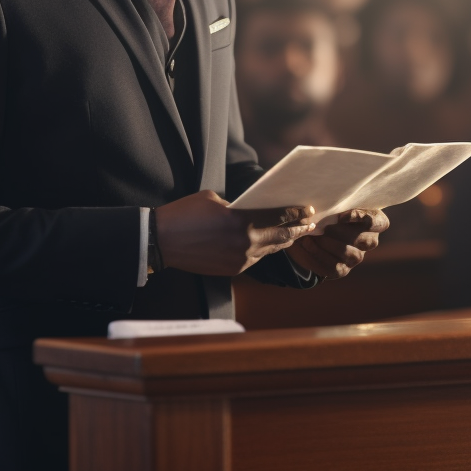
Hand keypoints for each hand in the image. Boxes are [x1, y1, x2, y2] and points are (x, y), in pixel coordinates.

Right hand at [156, 191, 314, 276]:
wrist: (161, 241)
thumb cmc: (186, 213)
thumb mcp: (215, 200)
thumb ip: (239, 206)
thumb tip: (254, 211)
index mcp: (242, 221)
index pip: (279, 216)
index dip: (297, 213)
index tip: (308, 210)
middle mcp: (245, 243)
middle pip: (281, 237)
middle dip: (297, 230)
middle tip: (309, 225)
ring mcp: (240, 259)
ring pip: (269, 250)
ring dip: (282, 242)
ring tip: (293, 235)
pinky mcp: (232, 270)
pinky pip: (255, 259)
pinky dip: (263, 251)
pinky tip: (268, 245)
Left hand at [288, 209, 389, 279]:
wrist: (311, 232)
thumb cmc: (328, 212)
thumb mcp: (335, 204)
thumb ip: (336, 204)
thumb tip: (323, 206)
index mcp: (373, 222)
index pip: (380, 223)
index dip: (363, 219)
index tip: (341, 216)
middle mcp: (369, 241)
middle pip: (365, 241)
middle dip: (341, 233)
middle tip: (324, 227)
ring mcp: (356, 257)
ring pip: (349, 254)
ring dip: (328, 244)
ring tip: (312, 235)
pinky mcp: (342, 270)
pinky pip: (333, 267)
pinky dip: (317, 255)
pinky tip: (307, 244)